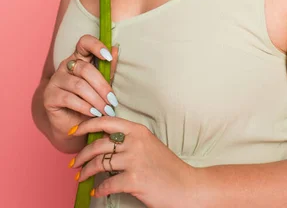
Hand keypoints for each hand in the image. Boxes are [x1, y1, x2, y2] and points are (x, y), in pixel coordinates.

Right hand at [43, 34, 118, 139]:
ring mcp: (55, 80)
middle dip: (102, 86)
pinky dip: (85, 107)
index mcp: (79, 58)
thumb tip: (115, 49)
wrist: (73, 126)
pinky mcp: (49, 96)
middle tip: (112, 101)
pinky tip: (94, 113)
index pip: (84, 43)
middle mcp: (65, 66)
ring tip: (106, 110)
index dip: (96, 46)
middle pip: (85, 69)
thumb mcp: (101, 86)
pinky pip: (69, 99)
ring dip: (96, 99)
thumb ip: (107, 69)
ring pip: (79, 85)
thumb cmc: (90, 102)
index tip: (108, 57)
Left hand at [69, 116, 199, 207]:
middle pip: (98, 144)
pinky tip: (96, 192)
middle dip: (81, 155)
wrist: (186, 186)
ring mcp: (134, 160)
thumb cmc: (166, 167)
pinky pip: (107, 184)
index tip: (75, 131)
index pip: (106, 121)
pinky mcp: (134, 179)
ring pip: (99, 164)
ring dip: (86, 172)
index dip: (87, 124)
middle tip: (74, 163)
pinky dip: (99, 189)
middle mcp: (135, 142)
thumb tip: (104, 141)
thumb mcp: (148, 144)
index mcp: (138, 130)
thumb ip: (129, 140)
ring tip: (80, 177)